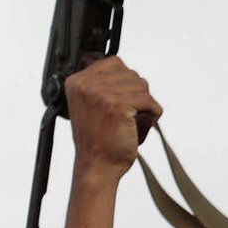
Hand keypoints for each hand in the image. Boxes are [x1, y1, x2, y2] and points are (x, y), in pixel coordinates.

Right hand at [65, 56, 159, 177]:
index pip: (114, 62)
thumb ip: (99, 82)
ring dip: (144, 104)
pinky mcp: (117, 105)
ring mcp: (99, 94)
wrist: (96, 165)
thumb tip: (117, 62)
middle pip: (130, 73)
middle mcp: (84, 84)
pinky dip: (152, 113)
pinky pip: (149, 100)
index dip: (123, 82)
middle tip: (123, 114)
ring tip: (129, 120)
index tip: (116, 103)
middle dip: (135, 93)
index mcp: (75, 81)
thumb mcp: (89, 103)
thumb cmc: (97, 138)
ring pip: (142, 85)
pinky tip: (138, 125)